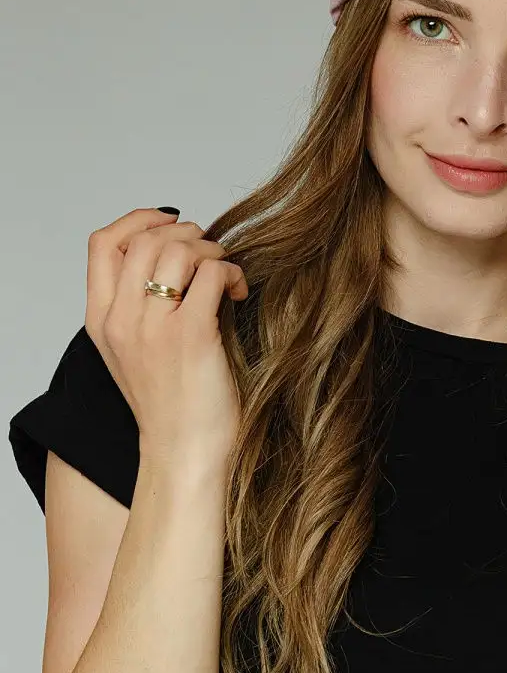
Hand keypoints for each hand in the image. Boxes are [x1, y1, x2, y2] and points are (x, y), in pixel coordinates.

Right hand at [84, 206, 248, 462]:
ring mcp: (154, 328)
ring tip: (225, 275)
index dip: (138, 219)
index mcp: (101, 321)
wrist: (183, 453)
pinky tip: (238, 293)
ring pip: (179, 251)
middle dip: (186, 234)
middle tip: (210, 253)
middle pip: (145, 239)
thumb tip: (170, 254)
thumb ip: (136, 307)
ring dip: (212, 251)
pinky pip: (212, 274)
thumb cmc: (170, 404)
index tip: (171, 221)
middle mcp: (121, 320)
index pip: (102, 243)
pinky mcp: (191, 337)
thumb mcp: (132, 352)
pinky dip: (231, 273)